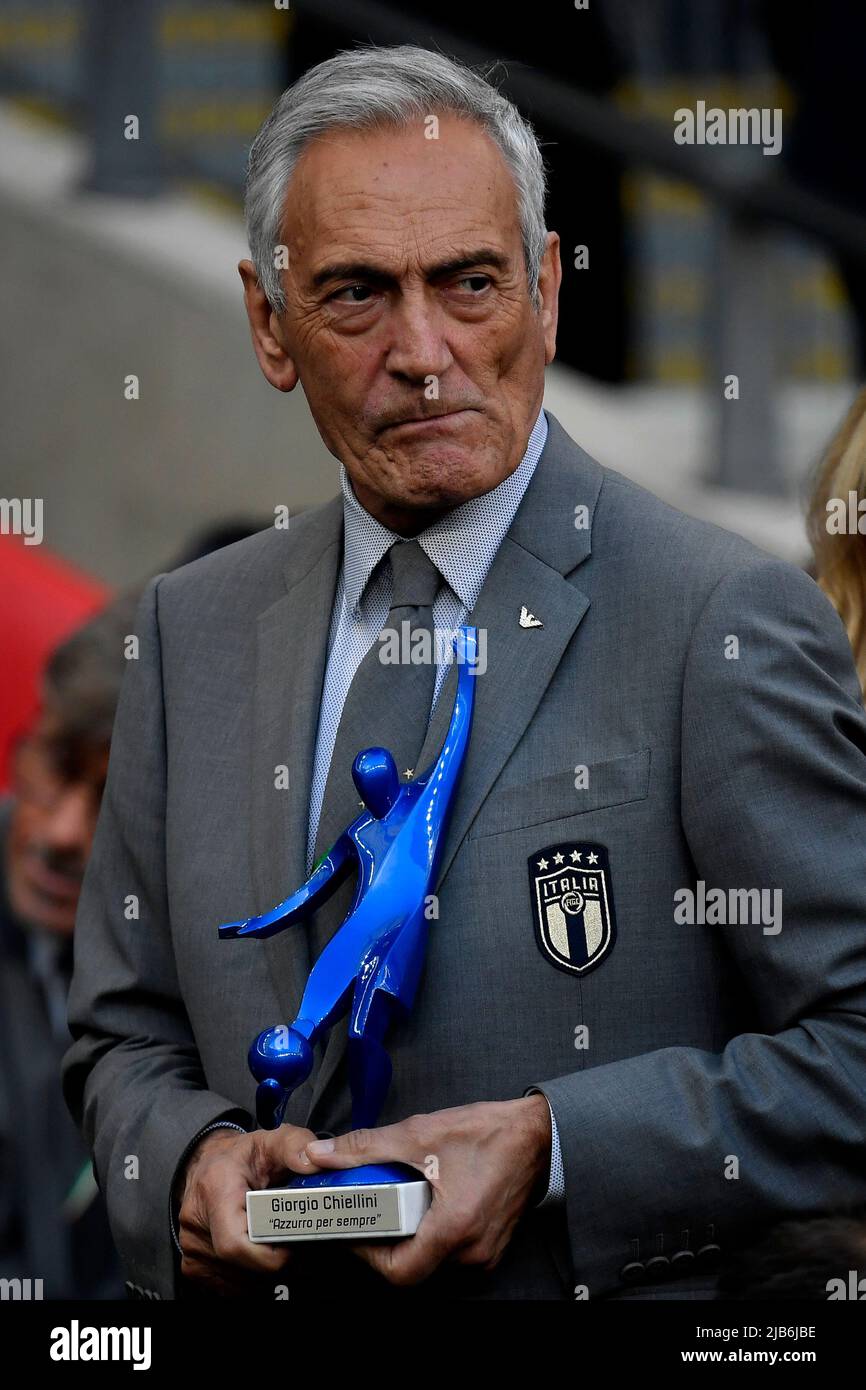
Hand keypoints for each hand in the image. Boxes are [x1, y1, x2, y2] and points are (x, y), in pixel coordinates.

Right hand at [177, 1124, 321, 1293]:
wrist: (209, 1164)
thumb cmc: (242, 1156)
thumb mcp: (272, 1140)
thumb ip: (295, 1145)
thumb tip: (314, 1161)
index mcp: (215, 1190)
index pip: (237, 1244)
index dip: (272, 1254)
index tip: (294, 1242)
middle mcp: (197, 1222)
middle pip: (242, 1267)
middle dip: (276, 1262)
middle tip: (296, 1243)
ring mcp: (191, 1247)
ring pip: (237, 1282)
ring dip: (264, 1274)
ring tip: (282, 1247)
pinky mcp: (192, 1264)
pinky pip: (228, 1286)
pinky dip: (250, 1280)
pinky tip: (262, 1257)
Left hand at [303, 1095, 551, 1285]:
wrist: (538, 1132)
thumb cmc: (489, 1133)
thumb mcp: (420, 1133)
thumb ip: (367, 1147)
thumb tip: (325, 1155)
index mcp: (454, 1228)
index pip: (400, 1271)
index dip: (368, 1255)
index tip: (354, 1229)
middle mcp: (471, 1249)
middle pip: (413, 1265)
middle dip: (386, 1238)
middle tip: (371, 1209)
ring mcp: (484, 1250)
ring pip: (432, 1257)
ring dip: (410, 1233)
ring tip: (397, 1198)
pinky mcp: (490, 1243)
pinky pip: (451, 1249)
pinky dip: (431, 1230)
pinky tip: (425, 1199)